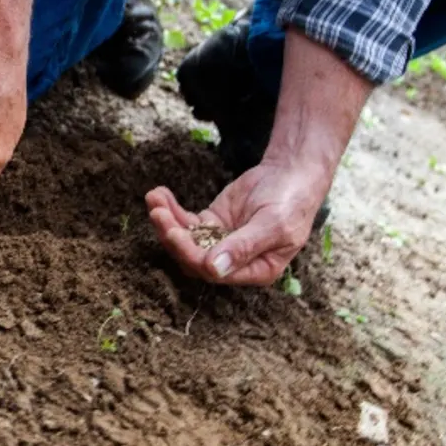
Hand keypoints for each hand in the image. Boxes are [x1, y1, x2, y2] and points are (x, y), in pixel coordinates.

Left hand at [145, 158, 331, 284]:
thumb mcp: (273, 225)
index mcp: (255, 270)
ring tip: (154, 198)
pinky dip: (171, 209)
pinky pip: (185, 221)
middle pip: (193, 258)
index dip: (191, 254)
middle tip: (158, 213)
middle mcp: (233, 262)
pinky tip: (159, 194)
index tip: (174, 232)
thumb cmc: (291, 202)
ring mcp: (219, 242)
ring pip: (185, 239)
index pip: (214, 272)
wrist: (292, 173)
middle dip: (172, 236)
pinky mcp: (211, 223)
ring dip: (166, 221)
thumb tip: (214, 269)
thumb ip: (244, 247)